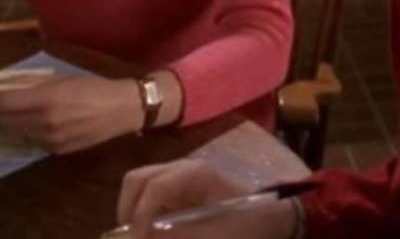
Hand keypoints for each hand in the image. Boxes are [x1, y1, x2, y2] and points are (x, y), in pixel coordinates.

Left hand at [0, 76, 142, 153]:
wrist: (122, 109)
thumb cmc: (94, 87)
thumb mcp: (63, 79)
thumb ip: (34, 84)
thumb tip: (6, 85)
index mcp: (46, 99)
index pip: (4, 102)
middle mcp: (44, 122)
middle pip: (6, 120)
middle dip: (3, 112)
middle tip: (7, 104)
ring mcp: (50, 139)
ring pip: (18, 133)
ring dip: (17, 124)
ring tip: (25, 114)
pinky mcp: (57, 150)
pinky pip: (34, 142)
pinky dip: (33, 133)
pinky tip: (44, 125)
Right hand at [117, 159, 298, 238]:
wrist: (271, 217)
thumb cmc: (247, 225)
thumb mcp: (216, 237)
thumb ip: (178, 237)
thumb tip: (145, 238)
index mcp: (195, 174)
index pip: (153, 187)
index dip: (138, 216)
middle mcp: (183, 167)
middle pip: (138, 179)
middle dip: (128, 209)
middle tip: (133, 238)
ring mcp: (180, 175)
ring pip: (140, 184)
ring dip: (133, 210)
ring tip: (141, 236)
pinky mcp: (180, 187)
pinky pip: (151, 194)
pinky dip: (144, 211)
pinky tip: (152, 232)